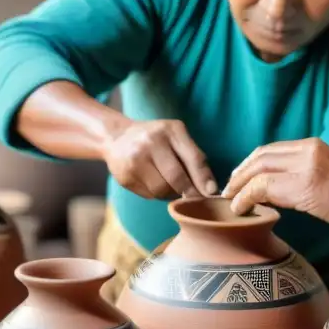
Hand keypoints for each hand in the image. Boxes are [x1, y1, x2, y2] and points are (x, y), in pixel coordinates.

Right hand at [102, 119, 217, 199]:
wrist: (117, 137)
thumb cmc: (156, 138)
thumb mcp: (176, 137)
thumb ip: (195, 158)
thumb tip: (210, 189)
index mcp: (169, 131)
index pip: (193, 158)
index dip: (204, 179)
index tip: (211, 193)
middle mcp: (150, 143)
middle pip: (177, 178)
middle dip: (189, 192)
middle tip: (195, 198)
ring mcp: (135, 161)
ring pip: (162, 190)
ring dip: (172, 193)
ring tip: (171, 185)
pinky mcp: (124, 177)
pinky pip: (149, 195)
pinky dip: (158, 194)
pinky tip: (155, 183)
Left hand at [221, 138, 328, 225]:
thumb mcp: (324, 173)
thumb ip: (299, 174)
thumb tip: (269, 190)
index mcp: (311, 145)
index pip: (270, 150)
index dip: (249, 164)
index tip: (239, 178)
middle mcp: (306, 150)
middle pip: (260, 156)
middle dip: (239, 173)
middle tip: (228, 189)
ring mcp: (305, 166)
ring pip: (259, 170)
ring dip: (239, 185)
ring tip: (230, 199)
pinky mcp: (303, 185)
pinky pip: (264, 187)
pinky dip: (247, 197)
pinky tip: (241, 207)